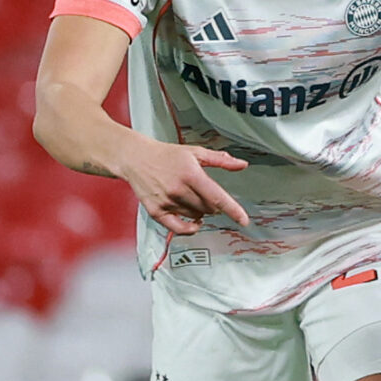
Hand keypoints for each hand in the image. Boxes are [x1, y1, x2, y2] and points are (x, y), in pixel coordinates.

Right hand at [118, 137, 252, 235]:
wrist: (136, 158)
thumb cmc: (167, 155)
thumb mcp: (195, 152)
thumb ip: (220, 160)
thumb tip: (242, 164)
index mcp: (191, 174)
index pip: (217, 196)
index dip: (233, 210)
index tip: (244, 220)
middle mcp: (178, 189)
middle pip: (208, 209)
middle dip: (214, 205)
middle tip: (206, 194)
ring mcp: (166, 202)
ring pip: (195, 216)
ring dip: (201, 212)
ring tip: (194, 199)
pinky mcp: (156, 211)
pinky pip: (178, 228)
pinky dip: (189, 228)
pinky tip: (195, 223)